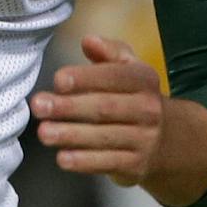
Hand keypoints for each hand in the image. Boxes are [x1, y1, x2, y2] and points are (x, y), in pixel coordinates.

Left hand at [30, 35, 166, 186]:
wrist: (166, 140)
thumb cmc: (133, 97)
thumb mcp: (128, 69)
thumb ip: (108, 52)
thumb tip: (88, 40)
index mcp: (144, 79)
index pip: (115, 76)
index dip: (86, 78)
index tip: (58, 80)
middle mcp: (148, 109)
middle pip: (105, 108)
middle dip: (69, 107)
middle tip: (39, 106)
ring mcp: (144, 139)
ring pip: (104, 137)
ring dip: (71, 135)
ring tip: (44, 132)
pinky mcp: (136, 165)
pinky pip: (108, 163)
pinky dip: (84, 162)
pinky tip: (63, 158)